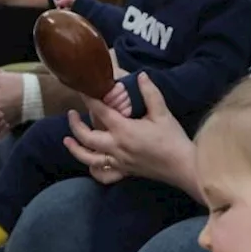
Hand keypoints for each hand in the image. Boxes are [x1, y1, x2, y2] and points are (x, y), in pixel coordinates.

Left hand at [61, 72, 194, 186]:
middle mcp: (116, 147)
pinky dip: (94, 171)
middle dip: (75, 125)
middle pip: (87, 137)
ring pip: (89, 158)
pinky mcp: (124, 172)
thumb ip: (150, 93)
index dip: (89, 99)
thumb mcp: (162, 113)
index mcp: (123, 130)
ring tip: (67, 141)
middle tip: (71, 114)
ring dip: (75, 150)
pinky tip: (90, 165)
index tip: (82, 89)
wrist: (184, 166)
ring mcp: (118, 162)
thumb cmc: (173, 139)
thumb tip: (141, 75)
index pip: (100, 111)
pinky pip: (104, 175)